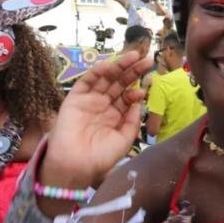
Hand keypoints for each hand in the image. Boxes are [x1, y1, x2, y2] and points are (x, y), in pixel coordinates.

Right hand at [43, 52, 151, 187]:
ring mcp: (89, 101)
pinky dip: (98, 72)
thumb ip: (132, 121)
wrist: (76, 165)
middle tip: (147, 61)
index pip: (128, 97)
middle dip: (133, 72)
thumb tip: (139, 102)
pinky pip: (87, 81)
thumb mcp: (124, 140)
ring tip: (134, 56)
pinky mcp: (75, 98)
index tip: (148, 84)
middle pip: (119, 84)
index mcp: (114, 117)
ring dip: (119, 66)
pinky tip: (111, 66)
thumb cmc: (100, 157)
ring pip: (105, 79)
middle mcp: (103, 106)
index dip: (138, 89)